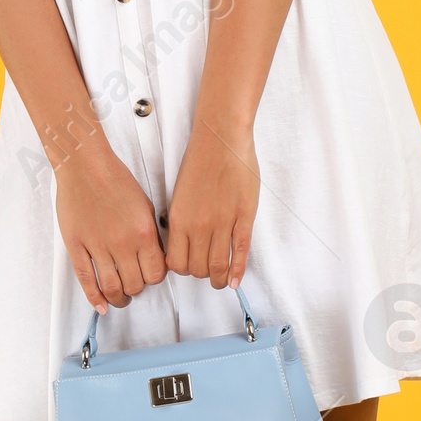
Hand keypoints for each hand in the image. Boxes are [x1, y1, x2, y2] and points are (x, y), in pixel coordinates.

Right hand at [54, 138, 165, 312]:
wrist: (85, 166)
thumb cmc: (115, 179)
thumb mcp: (145, 205)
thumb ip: (151, 233)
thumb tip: (153, 257)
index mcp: (143, 233)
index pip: (156, 273)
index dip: (154, 278)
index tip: (150, 275)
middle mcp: (122, 244)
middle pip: (135, 284)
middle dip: (137, 288)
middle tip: (134, 285)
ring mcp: (98, 247)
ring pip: (112, 287)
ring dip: (118, 298)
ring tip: (119, 298)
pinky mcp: (77, 247)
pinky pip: (86, 279)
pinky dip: (94, 297)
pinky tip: (100, 306)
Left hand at [164, 124, 259, 288]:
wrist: (220, 139)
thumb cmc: (199, 160)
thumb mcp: (179, 193)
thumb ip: (180, 219)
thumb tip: (181, 241)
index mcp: (178, 219)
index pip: (176, 262)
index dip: (181, 269)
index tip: (187, 267)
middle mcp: (199, 226)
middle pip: (197, 268)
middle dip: (200, 275)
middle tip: (205, 273)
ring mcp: (223, 223)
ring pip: (218, 265)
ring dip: (218, 278)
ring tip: (219, 281)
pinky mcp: (244, 217)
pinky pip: (240, 251)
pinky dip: (238, 270)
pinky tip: (235, 281)